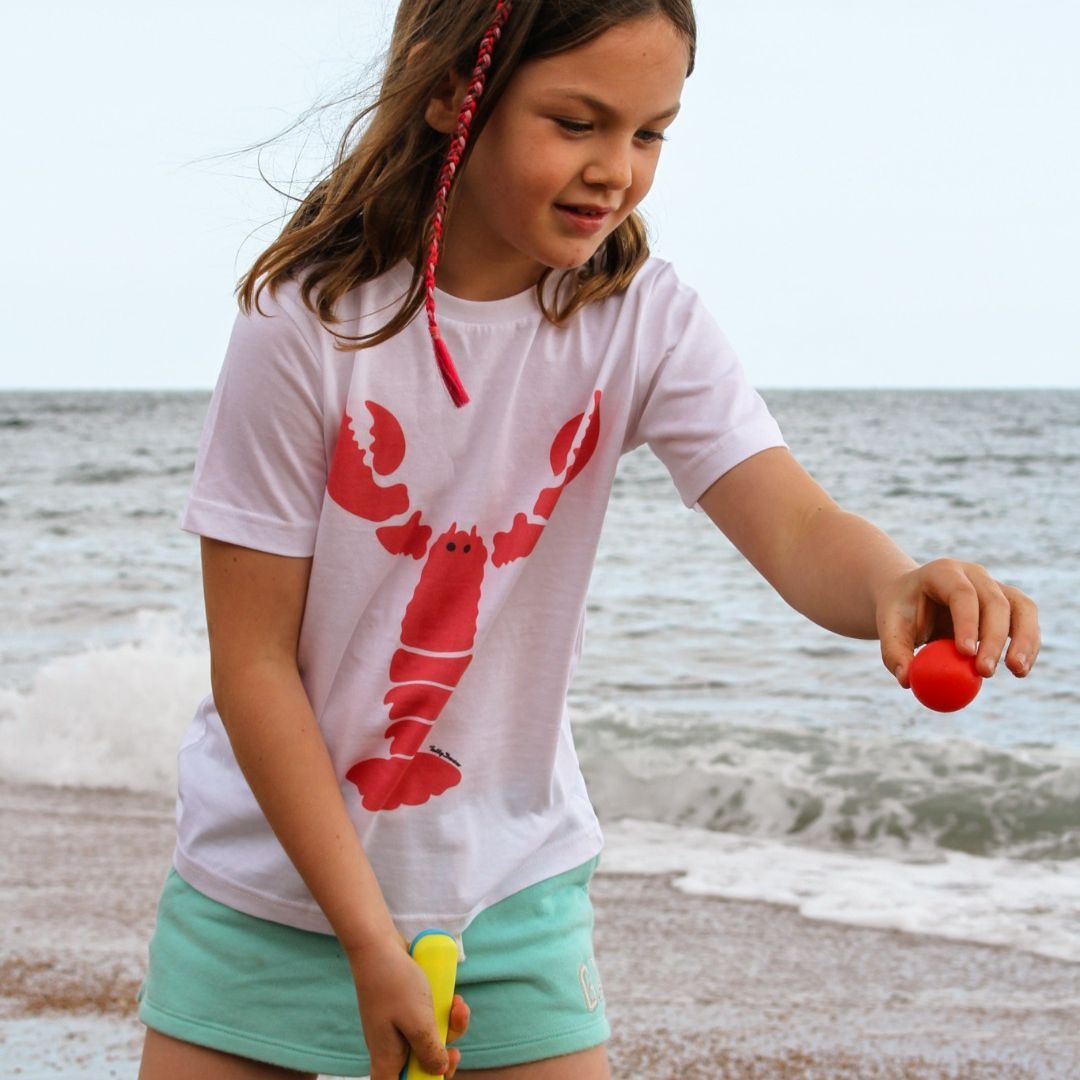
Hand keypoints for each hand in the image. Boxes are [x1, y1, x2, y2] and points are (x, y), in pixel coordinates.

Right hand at [348, 932, 470, 1079]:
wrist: (378, 944)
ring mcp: (398, 1026)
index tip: (438, 1073)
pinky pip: (427, 1018)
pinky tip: (453, 997)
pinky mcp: (405, 1008)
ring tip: (459, 1005)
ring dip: (449, 1026)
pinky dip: (442, 1010)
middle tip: (456, 1049)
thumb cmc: (395, 983)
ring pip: (429, 1038)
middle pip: (420, 1066)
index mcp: (387, 1058)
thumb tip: (439, 1070)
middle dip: (444, 1055)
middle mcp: (391, 1046)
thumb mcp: (418, 1022)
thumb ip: (430, 1051)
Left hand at [875, 558, 1039, 686]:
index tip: (965, 653)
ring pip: (1020, 608)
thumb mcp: (889, 627)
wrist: (914, 598)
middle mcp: (973, 574)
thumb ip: (893, 652)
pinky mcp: (1009, 604)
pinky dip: (1028, 645)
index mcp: (942, 572)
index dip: (966, 621)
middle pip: (993, 601)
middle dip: (992, 638)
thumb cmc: (901, 612)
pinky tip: (1020, 670)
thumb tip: (908, 680)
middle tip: (984, 671)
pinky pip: (1026, 621)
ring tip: (1017, 671)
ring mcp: (995, 586)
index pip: (960, 593)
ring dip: (1023, 640)